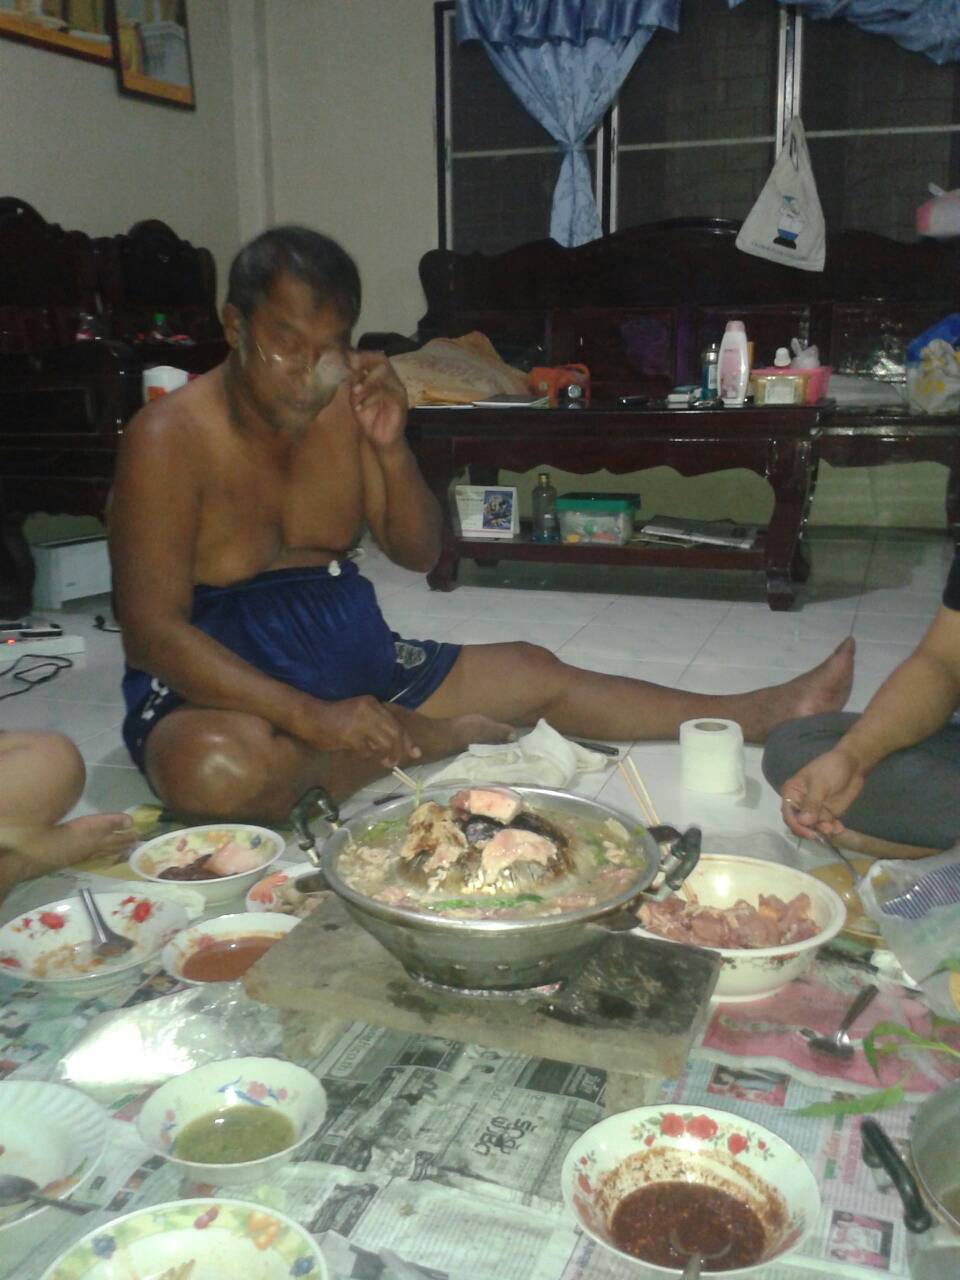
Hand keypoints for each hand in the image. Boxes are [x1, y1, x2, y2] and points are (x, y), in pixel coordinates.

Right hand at [306, 695, 420, 766]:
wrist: (310, 717)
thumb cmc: (335, 718)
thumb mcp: (360, 715)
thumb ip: (376, 726)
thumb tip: (395, 745)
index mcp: (373, 703)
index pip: (396, 723)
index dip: (407, 740)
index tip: (415, 752)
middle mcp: (369, 710)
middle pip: (394, 734)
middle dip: (399, 750)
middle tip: (396, 762)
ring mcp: (360, 723)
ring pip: (384, 744)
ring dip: (386, 756)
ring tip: (384, 762)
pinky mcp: (350, 736)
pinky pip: (367, 751)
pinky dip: (367, 755)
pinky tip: (360, 753)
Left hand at [347, 351, 407, 449]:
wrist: (381, 441)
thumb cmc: (369, 419)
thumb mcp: (356, 398)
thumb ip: (353, 383)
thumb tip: (343, 366)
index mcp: (382, 377)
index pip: (374, 357)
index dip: (361, 355)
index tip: (346, 359)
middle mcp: (392, 380)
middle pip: (382, 360)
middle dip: (364, 362)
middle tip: (351, 368)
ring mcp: (398, 390)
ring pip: (384, 374)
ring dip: (366, 383)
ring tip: (354, 394)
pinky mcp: (401, 402)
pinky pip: (386, 393)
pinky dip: (370, 399)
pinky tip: (360, 408)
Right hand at [780, 746, 864, 839]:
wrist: (853, 764)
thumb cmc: (831, 768)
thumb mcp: (820, 783)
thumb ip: (812, 803)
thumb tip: (803, 821)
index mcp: (791, 793)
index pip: (788, 814)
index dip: (797, 826)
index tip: (810, 833)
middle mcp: (799, 803)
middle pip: (799, 824)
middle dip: (811, 830)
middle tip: (826, 831)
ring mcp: (813, 810)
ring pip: (813, 828)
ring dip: (823, 831)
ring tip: (835, 828)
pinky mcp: (826, 814)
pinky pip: (826, 826)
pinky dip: (832, 829)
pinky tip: (840, 828)